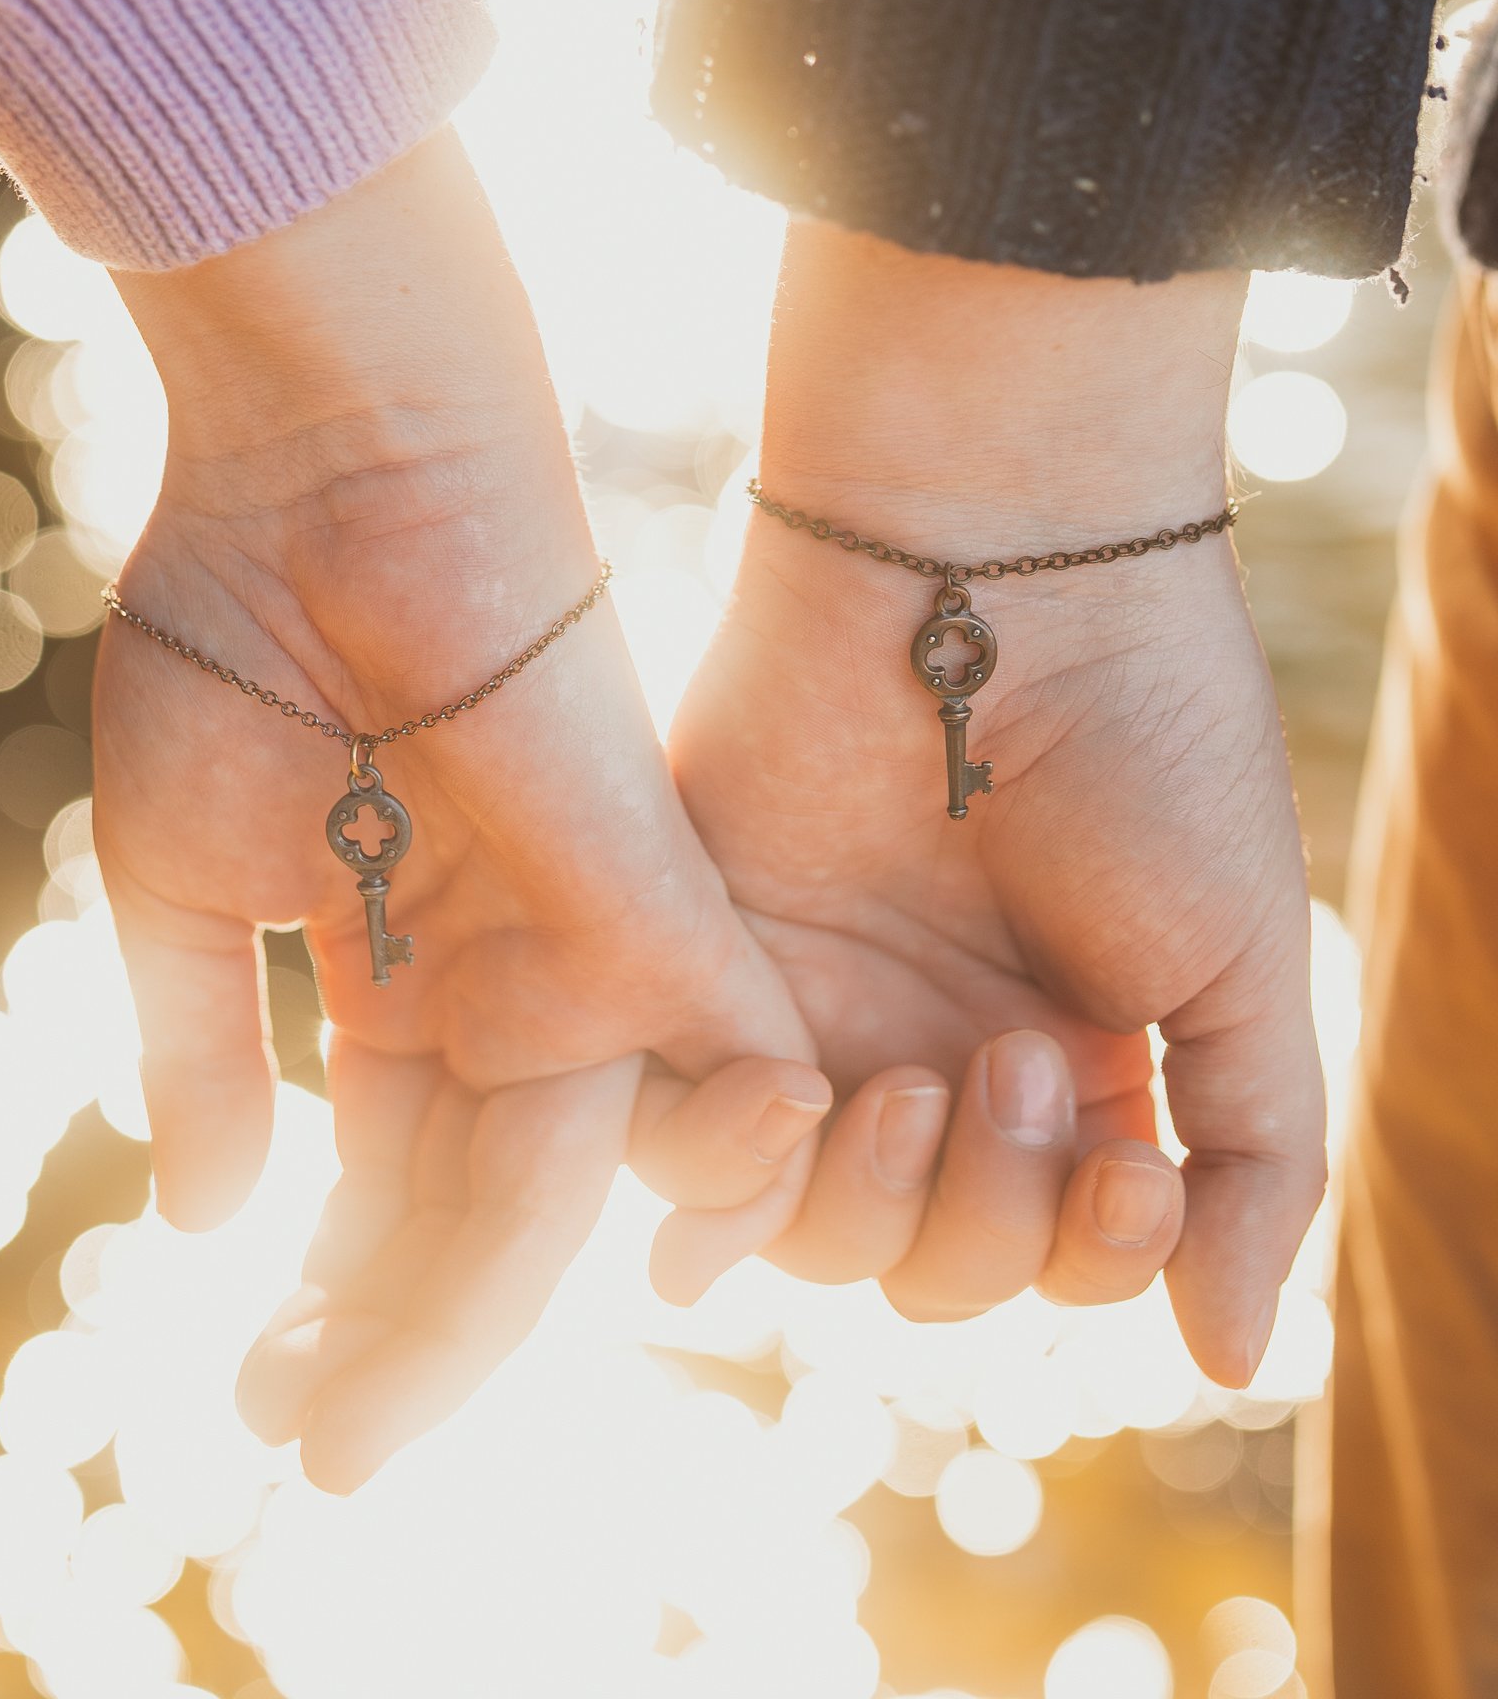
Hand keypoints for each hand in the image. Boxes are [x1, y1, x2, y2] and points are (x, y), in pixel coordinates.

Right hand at [95, 130, 824, 1488]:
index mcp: (394, 960)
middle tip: (314, 1446)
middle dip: (390, 1326)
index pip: (374, 1164)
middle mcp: (499, 967)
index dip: (318, 1282)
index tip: (251, 1389)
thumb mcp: (179, 873)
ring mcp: (578, 938)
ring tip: (370, 1420)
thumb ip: (198, 1043)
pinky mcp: (651, 893)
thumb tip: (199, 1221)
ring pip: (558, 1171)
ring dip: (479, 1303)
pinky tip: (641, 1295)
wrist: (335, 467)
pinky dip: (691, 1179)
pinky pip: (703, 1068)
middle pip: (468, 1194)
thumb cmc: (241, 628)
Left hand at [653, 225, 1325, 1386]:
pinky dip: (723, 1174)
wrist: (998, 566)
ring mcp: (810, 1010)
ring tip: (916, 1083)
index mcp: (1066, 1059)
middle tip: (1009, 1060)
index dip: (1092, 1253)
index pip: (1057, 1250)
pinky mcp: (697, 964)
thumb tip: (1229, 1357)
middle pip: (925, 1267)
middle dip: (985, 1222)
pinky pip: (674, 1148)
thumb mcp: (1239, 958)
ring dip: (868, 1206)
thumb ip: (1249, 1161)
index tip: (1132, 1164)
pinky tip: (793, 1095)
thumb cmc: (1143, 741)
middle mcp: (930, 1049)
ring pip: (803, 1234)